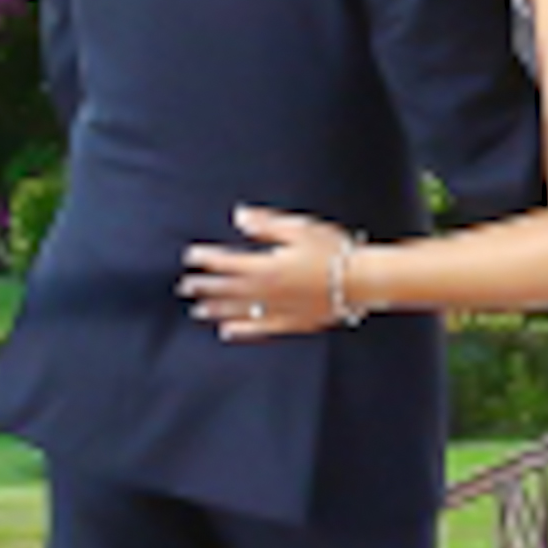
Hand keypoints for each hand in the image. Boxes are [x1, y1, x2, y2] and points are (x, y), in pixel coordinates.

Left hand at [185, 206, 360, 340]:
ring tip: (198, 310)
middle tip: (186, 286)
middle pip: (228, 288)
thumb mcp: (300, 229)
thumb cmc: (334, 251)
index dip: (207, 258)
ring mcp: (278, 309)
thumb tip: (240, 216)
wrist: (361, 281)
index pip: (227, 261)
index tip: (191, 256)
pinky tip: (226, 330)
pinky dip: (241, 330)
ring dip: (216, 309)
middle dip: (205, 286)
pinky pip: (259, 328)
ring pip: (238, 310)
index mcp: (267, 264)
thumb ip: (267, 225)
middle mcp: (267, 290)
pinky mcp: (291, 322)